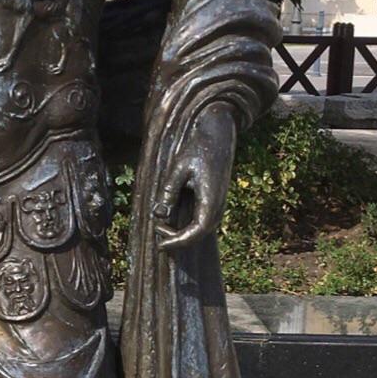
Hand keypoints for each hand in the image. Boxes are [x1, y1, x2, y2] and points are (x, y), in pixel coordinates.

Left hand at [157, 106, 233, 250]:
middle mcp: (219, 205)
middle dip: (177, 239)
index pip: (197, 232)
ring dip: (182, 233)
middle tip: (157, 230)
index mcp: (211, 199)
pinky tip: (171, 219)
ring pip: (201, 230)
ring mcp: (219, 204)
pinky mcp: (216, 200)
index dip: (178, 242)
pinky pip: (202, 221)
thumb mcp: (179, 168)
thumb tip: (159, 215)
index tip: (160, 245)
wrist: (218, 132)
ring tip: (162, 226)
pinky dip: (187, 226)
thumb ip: (169, 191)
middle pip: (199, 235)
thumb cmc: (198, 147)